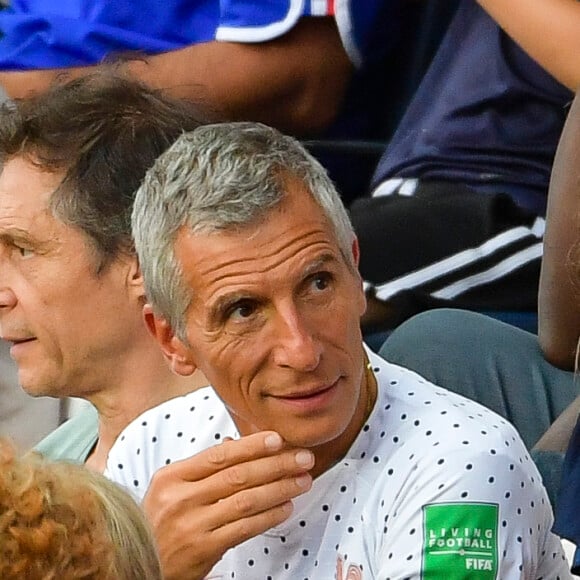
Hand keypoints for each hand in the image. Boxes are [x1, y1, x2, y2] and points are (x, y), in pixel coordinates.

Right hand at [142, 431, 313, 578]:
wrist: (138, 564)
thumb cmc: (158, 523)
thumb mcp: (170, 490)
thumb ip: (202, 469)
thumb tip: (237, 446)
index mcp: (172, 477)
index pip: (219, 455)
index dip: (252, 445)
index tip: (278, 439)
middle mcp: (180, 498)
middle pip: (238, 475)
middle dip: (276, 464)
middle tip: (303, 457)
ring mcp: (191, 525)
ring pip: (246, 500)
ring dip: (280, 488)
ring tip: (302, 480)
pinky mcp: (203, 550)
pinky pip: (244, 528)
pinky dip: (269, 515)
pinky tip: (285, 507)